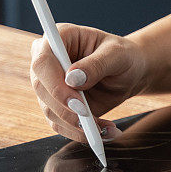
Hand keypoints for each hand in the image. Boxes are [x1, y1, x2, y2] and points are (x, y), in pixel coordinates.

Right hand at [30, 23, 148, 141]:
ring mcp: (50, 84)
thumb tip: (72, 79)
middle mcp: (48, 61)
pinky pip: (60, 124)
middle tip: (91, 121)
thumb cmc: (123, 56)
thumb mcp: (118, 55)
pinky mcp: (57, 104)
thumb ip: (97, 64)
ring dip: (76, 125)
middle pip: (41, 88)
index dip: (55, 84)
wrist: (129, 73)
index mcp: (60, 38)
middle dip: (66, 109)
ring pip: (49, 110)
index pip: (42, 61)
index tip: (77, 102)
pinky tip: (104, 132)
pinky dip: (80, 133)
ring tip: (104, 129)